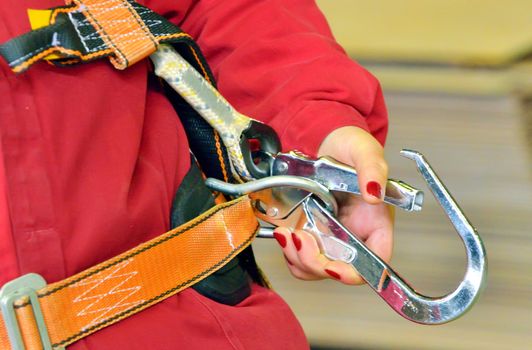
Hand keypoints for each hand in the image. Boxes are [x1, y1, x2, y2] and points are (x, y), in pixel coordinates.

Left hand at [272, 126, 393, 284]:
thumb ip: (372, 169)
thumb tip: (374, 193)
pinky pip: (299, 258)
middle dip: (314, 262)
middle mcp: (355, 236)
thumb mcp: (364, 150)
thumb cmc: (352, 148)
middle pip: (339, 271)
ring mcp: (331, 237)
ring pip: (315, 268)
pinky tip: (284, 232)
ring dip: (297, 257)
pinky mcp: (311, 234)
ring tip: (287, 233)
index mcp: (376, 224)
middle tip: (299, 237)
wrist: (328, 144)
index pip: (374, 263)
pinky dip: (288, 251)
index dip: (354, 273)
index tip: (331, 267)